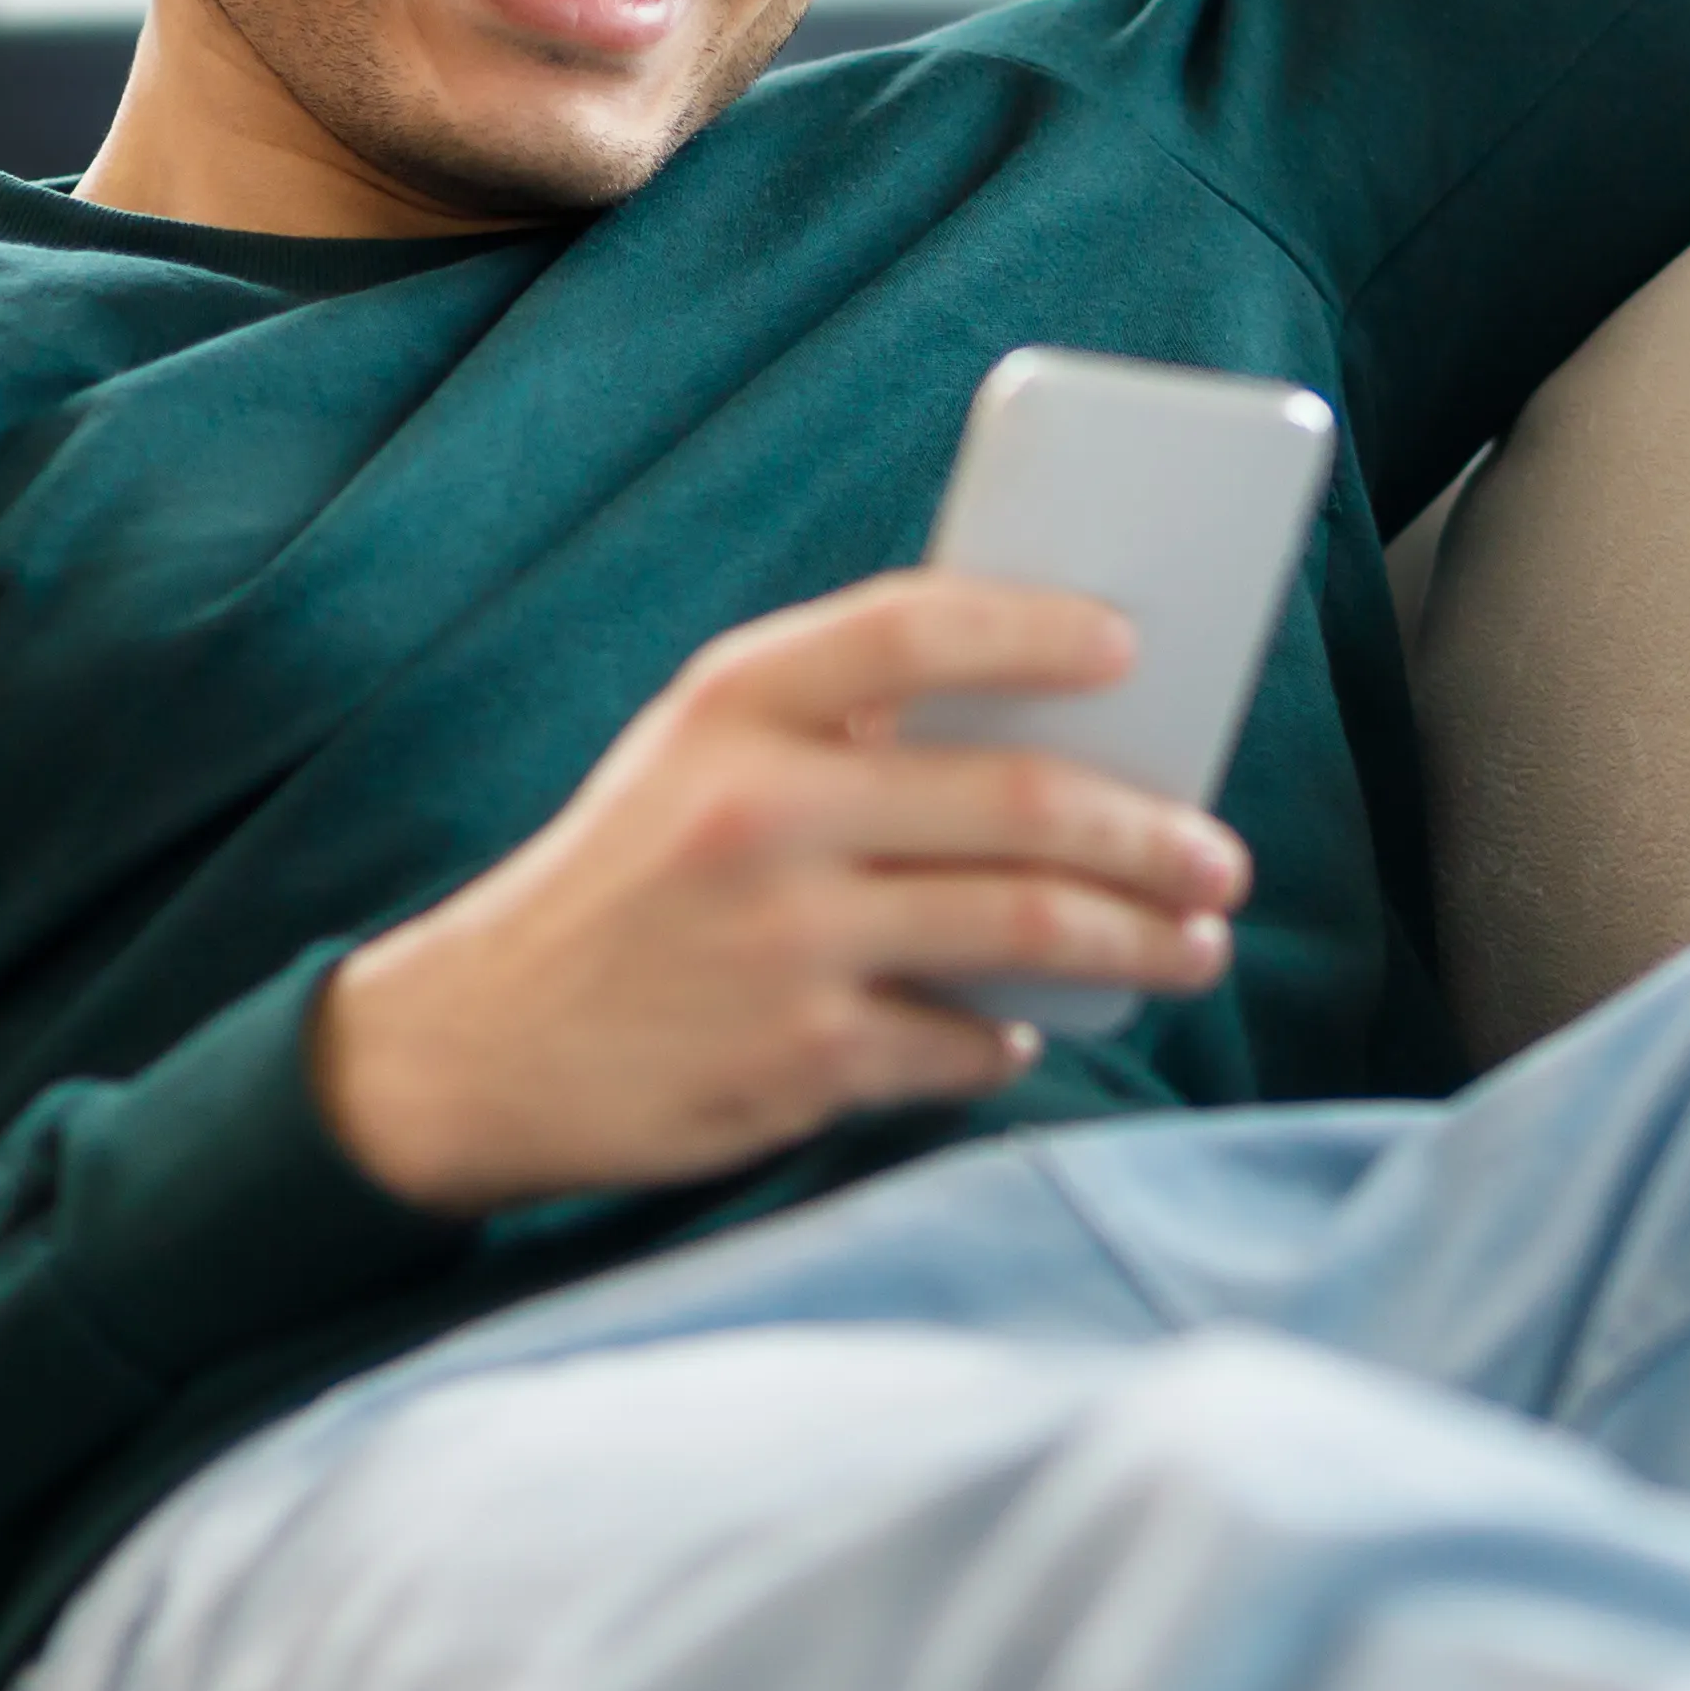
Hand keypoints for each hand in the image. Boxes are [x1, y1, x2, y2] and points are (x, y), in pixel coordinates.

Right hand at [311, 571, 1248, 1213]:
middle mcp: (757, 811)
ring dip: (1139, 942)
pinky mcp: (800, 1062)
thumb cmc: (628, 881)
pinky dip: (1015, 1038)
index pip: (913, 627)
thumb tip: (1062, 725)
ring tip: (1194, 946)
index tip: (1132, 648)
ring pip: (1025, 931)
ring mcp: (782, 943)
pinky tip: (1029, 1028)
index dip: (1039, 629)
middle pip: (1018, 802)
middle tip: (1218, 858)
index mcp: (733, 705)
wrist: (471, 1047)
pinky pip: (969, 1044)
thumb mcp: (694, 758)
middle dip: (1152, 835)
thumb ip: (841, 724)